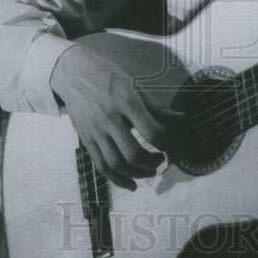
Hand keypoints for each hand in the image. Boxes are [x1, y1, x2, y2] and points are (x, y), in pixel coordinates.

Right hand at [50, 44, 187, 189]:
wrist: (73, 73)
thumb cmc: (108, 76)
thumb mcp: (135, 86)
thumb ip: (158, 108)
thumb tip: (184, 120)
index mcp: (127, 101)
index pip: (152, 132)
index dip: (167, 143)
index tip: (173, 145)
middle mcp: (110, 118)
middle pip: (133, 153)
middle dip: (153, 162)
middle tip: (162, 159)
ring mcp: (95, 131)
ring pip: (116, 164)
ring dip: (137, 174)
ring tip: (150, 172)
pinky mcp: (86, 140)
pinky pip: (101, 166)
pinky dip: (117, 180)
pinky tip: (131, 184)